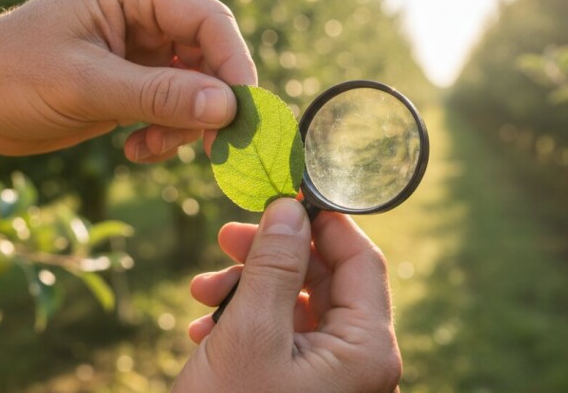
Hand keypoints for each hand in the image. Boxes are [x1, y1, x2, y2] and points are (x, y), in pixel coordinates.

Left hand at [0, 0, 256, 159]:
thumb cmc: (10, 76)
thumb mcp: (87, 86)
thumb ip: (159, 95)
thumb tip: (227, 109)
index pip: (208, 21)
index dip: (233, 67)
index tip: (241, 116)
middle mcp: (143, 13)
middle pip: (209, 56)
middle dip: (209, 104)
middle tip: (208, 148)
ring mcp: (140, 48)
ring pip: (196, 87)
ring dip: (183, 125)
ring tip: (149, 148)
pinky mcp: (132, 79)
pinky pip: (173, 106)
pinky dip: (165, 133)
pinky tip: (135, 150)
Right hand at [175, 198, 401, 392]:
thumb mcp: (250, 332)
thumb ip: (275, 264)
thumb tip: (291, 207)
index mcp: (366, 351)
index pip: (360, 260)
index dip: (322, 222)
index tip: (282, 194)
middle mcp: (358, 363)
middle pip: (324, 280)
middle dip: (271, 256)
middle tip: (226, 238)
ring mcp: (331, 379)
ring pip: (296, 306)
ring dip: (248, 289)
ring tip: (201, 292)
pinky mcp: (302, 389)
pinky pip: (282, 338)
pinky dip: (245, 322)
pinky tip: (202, 328)